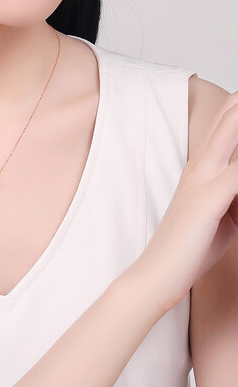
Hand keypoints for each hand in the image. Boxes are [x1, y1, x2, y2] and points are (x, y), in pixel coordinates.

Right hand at [137, 97, 237, 310]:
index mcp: (200, 168)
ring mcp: (202, 179)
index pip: (224, 121)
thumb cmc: (187, 247)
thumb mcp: (219, 214)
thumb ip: (234, 194)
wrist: (157, 272)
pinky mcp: (208, 199)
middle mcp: (200, 166)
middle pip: (229, 114)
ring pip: (233, 129)